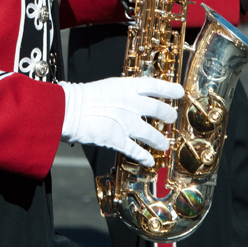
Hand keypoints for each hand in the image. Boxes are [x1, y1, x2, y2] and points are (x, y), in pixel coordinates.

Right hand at [59, 76, 183, 167]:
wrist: (68, 109)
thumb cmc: (80, 96)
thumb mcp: (105, 87)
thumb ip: (120, 94)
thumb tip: (130, 100)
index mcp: (126, 86)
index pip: (155, 85)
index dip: (169, 89)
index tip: (179, 92)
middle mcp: (131, 103)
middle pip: (159, 109)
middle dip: (169, 114)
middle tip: (172, 117)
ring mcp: (127, 122)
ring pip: (152, 133)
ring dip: (160, 140)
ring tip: (164, 145)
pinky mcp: (118, 139)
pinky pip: (136, 150)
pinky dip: (144, 157)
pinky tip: (148, 161)